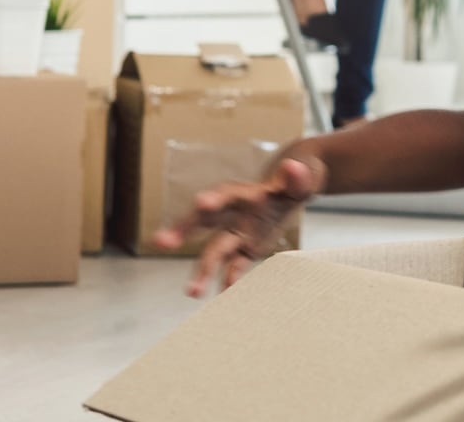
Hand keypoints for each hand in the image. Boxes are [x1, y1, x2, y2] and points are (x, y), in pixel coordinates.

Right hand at [155, 157, 323, 297]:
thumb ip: (297, 178)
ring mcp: (238, 232)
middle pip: (204, 221)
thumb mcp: (301, 178)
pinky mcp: (247, 247)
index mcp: (245, 192)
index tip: (200, 203)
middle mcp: (234, 213)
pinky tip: (220, 296)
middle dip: (183, 229)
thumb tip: (292, 167)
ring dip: (203, 270)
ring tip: (191, 293)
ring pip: (215, 251)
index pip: (226, 194)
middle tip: (161, 242)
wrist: (296, 185)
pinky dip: (229, 279)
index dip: (214, 199)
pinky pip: (235, 265)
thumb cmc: (297, 179)